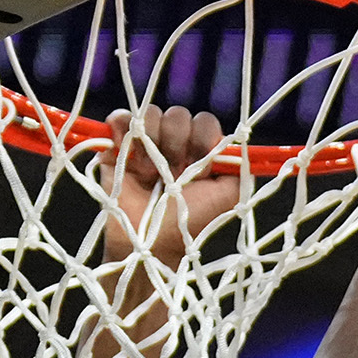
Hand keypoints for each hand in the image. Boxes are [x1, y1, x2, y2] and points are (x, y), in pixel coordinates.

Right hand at [98, 105, 242, 266]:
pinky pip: (122, 117)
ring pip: (152, 114)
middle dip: (177, 146)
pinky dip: (123, 127)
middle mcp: (172, 145)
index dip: (202, 141)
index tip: (199, 171)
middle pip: (178, 115)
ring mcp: (145, 144)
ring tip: (148, 176)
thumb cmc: (189, 223)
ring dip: (152, 146)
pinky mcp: (118, 146)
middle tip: (172, 176)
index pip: (205, 122)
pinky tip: (129, 155)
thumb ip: (239, 167)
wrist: (150, 244)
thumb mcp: (227, 196)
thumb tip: (239, 145)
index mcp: (198, 152)